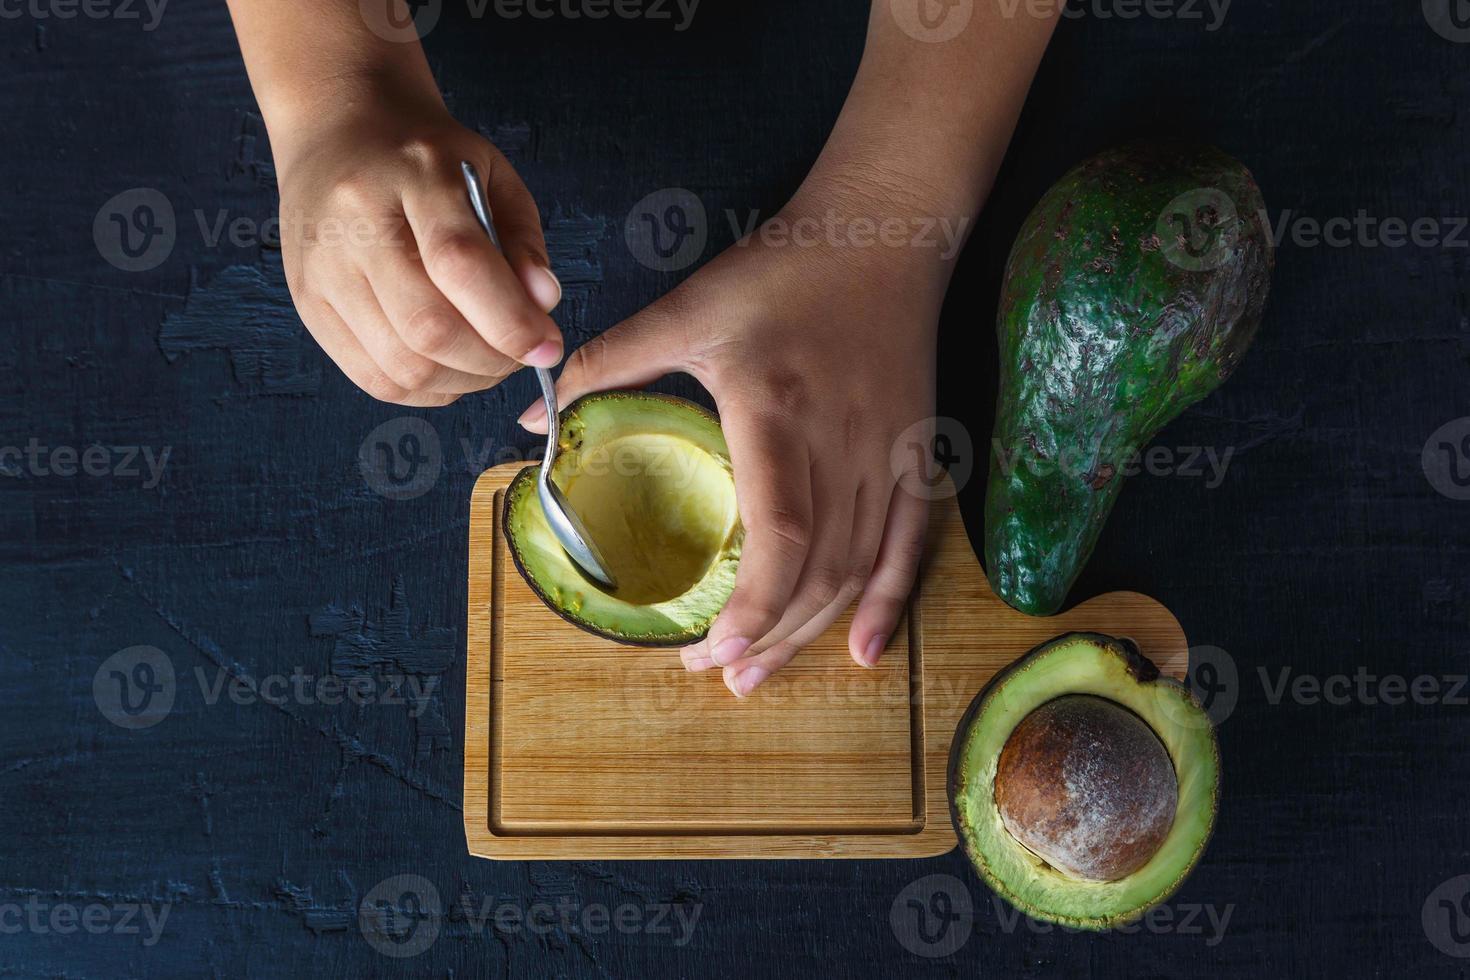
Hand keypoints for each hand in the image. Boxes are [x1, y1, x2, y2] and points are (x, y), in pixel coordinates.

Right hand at [275, 98, 562, 405]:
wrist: (339, 131)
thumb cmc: (427, 159)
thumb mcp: (493, 176)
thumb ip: (524, 242)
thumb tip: (544, 305)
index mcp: (413, 175)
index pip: (460, 263)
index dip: (511, 320)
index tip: (548, 346)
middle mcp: (357, 223)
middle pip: (427, 327)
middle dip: (491, 361)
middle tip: (521, 355)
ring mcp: (324, 269)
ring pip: (400, 365)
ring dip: (461, 381)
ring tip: (487, 361)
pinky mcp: (309, 305)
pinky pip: (373, 378)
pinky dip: (424, 388)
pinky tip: (449, 368)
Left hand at [519, 181, 952, 696]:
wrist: (882, 233)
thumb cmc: (781, 270)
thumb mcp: (689, 308)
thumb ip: (612, 362)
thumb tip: (536, 420)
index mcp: (778, 412)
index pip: (781, 532)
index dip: (752, 605)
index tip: (710, 649)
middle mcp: (841, 444)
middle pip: (817, 569)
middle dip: (765, 636)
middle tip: (713, 672)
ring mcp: (888, 454)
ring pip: (857, 567)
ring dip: (810, 631)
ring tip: (759, 674)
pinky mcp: (917, 454)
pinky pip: (909, 543)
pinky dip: (888, 602)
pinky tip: (864, 652)